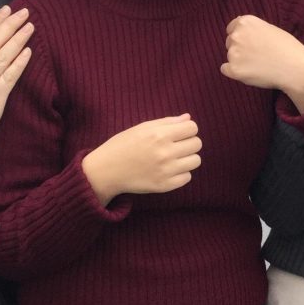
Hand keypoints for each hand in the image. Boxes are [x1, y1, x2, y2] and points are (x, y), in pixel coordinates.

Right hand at [82, 114, 202, 204]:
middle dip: (188, 142)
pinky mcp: (164, 186)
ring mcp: (165, 171)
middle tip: (175, 145)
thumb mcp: (142, 128)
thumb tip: (188, 118)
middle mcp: (164, 153)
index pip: (193, 128)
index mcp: (159, 135)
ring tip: (173, 158)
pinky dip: (181, 173)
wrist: (106, 171)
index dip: (187, 129)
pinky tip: (168, 170)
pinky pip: (187, 177)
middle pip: (197, 144)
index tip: (178, 133)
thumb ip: (167, 122)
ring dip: (187, 158)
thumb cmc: (123, 145)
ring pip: (196, 161)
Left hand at [220, 15, 303, 111]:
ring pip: (230, 57)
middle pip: (229, 42)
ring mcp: (233, 53)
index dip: (242, 37)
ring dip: (239, 61)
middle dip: (240, 48)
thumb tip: (237, 25)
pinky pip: (225, 70)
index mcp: (245, 22)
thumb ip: (252, 28)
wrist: (295, 68)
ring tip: (259, 64)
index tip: (251, 44)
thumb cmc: (287, 47)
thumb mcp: (269, 28)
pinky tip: (250, 72)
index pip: (231, 29)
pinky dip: (234, 72)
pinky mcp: (234, 70)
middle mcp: (237, 35)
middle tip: (258, 55)